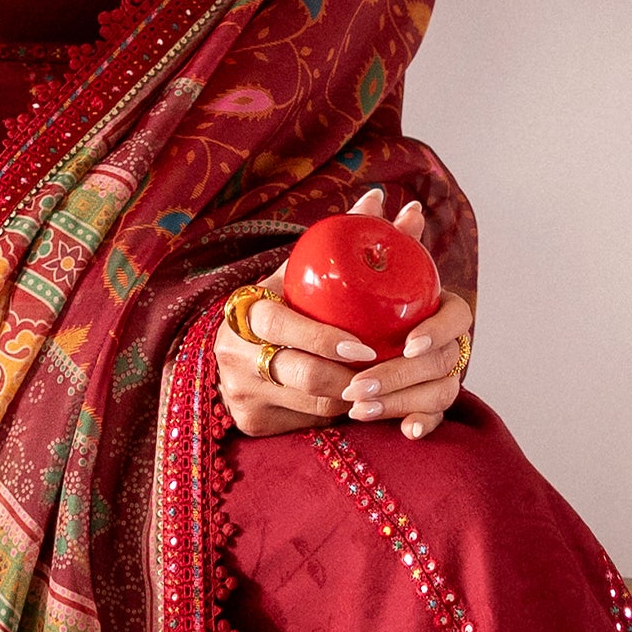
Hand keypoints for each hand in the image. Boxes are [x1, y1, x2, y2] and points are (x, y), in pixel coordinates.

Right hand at [215, 192, 475, 445]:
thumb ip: (350, 242)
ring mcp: (240, 391)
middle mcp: (233, 352)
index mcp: (245, 310)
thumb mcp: (306, 276)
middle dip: (344, 375)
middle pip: (298, 373)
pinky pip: (306, 425)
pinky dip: (336, 415)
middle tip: (376, 371)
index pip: (279, 324)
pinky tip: (355, 404)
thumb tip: (398, 206)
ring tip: (376, 384)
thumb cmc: (288, 305)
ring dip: (349, 397)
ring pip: (310, 405)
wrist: (238, 353)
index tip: (362, 344)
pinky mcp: (251, 422)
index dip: (322, 337)